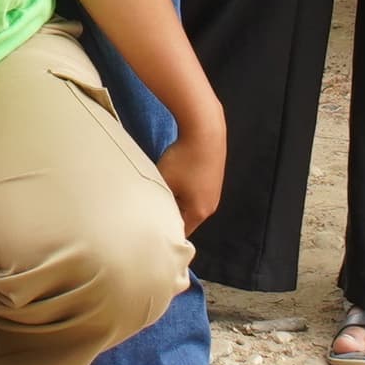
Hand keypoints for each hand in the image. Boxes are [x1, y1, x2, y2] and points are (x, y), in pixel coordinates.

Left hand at [158, 100, 227, 230]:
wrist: (205, 131)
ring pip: (190, 204)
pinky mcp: (213, 178)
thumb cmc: (184, 158)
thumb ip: (157, 199)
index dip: (165, 232)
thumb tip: (151, 208)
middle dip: (170, 215)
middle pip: (187, 219)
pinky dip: (185, 189)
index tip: (150, 231)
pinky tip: (176, 178)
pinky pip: (196, 191)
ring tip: (163, 190)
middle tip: (152, 210)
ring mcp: (214, 192)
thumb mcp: (164, 180)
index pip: (181, 233)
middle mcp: (210, 205)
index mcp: (199, 212)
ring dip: (177, 200)